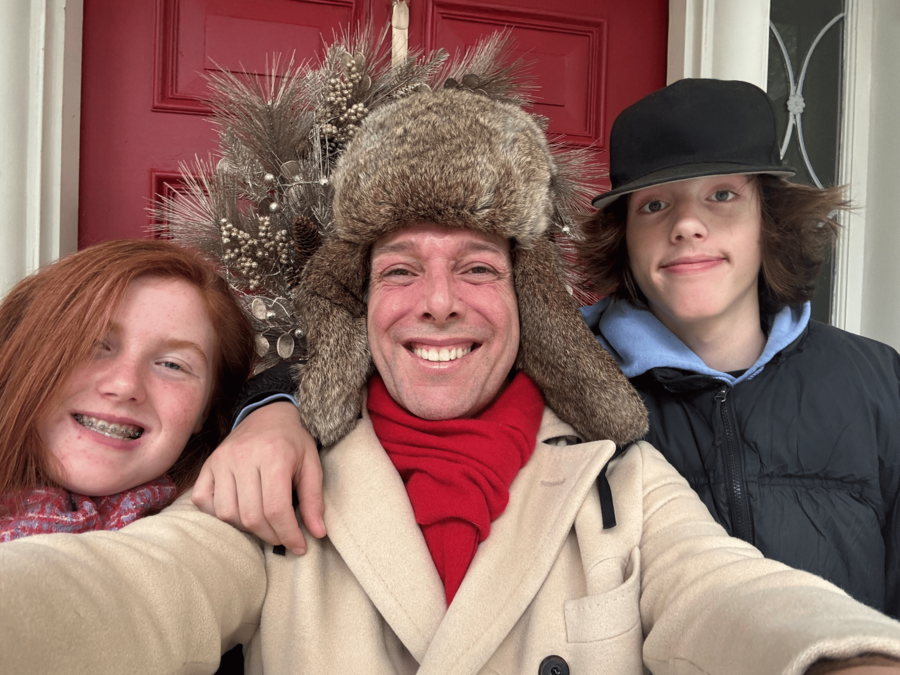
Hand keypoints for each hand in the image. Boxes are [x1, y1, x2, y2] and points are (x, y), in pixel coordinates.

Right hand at [192, 401, 324, 553]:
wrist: (269, 413)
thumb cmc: (293, 441)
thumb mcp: (312, 465)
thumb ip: (314, 499)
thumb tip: (318, 533)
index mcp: (273, 455)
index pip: (276, 509)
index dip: (288, 534)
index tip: (299, 547)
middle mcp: (243, 457)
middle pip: (251, 515)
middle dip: (270, 536)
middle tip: (283, 537)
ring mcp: (221, 460)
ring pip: (226, 513)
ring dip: (246, 529)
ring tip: (264, 525)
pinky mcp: (207, 465)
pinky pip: (203, 501)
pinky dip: (219, 516)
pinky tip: (238, 513)